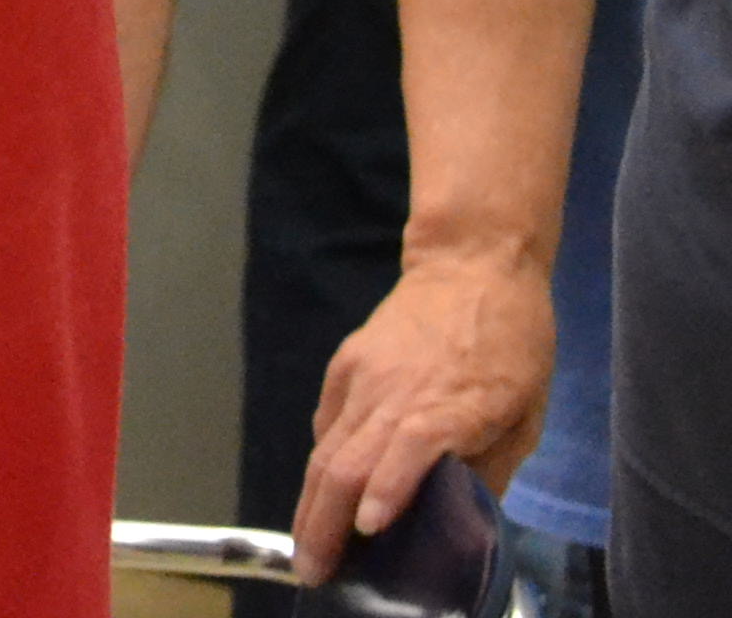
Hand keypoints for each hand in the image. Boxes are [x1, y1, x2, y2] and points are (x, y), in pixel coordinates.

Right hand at [295, 248, 551, 579]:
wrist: (472, 266)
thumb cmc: (514, 343)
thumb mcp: (527, 413)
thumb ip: (492, 466)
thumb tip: (462, 514)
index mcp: (449, 404)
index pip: (406, 451)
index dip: (384, 493)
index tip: (367, 533)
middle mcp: (394, 392)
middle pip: (344, 462)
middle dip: (324, 522)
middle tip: (314, 570)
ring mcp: (362, 377)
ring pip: (325, 450)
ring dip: (311, 504)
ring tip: (308, 548)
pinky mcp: (345, 366)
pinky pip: (327, 424)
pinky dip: (323, 464)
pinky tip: (325, 493)